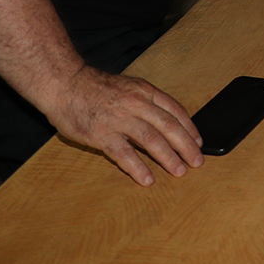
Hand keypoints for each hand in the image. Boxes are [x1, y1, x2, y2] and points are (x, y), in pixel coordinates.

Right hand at [45, 66, 202, 185]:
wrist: (64, 84)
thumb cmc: (95, 87)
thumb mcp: (128, 86)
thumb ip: (145, 101)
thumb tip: (166, 120)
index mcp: (144, 91)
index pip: (175, 110)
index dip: (190, 127)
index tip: (199, 141)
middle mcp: (136, 104)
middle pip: (169, 126)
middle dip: (186, 145)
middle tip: (197, 161)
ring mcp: (119, 119)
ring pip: (151, 140)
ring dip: (168, 157)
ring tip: (179, 171)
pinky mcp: (102, 135)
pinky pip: (124, 154)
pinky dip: (138, 168)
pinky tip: (148, 179)